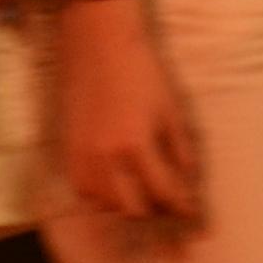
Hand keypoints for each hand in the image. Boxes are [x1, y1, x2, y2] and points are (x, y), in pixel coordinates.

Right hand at [55, 0, 201, 224]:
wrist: (99, 45)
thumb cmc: (143, 72)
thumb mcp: (170, 110)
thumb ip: (180, 149)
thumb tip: (190, 181)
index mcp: (136, 145)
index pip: (163, 194)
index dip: (182, 209)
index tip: (193, 217)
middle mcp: (106, 158)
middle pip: (133, 209)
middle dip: (156, 216)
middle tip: (171, 215)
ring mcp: (83, 157)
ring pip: (107, 205)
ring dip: (129, 208)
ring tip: (146, 202)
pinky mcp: (69, 151)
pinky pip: (84, 191)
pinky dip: (102, 198)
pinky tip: (117, 189)